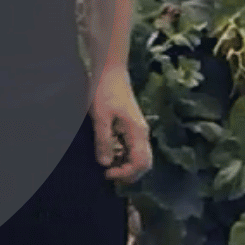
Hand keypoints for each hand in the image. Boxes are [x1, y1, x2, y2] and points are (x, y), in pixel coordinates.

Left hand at [90, 68, 151, 183]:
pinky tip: (108, 153)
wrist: (110, 70)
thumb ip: (103, 140)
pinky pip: (131, 149)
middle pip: (144, 164)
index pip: (141, 163)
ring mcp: (138, 131)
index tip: (106, 173)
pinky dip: (122, 156)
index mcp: (138, 132)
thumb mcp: (100, 117)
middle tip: (107, 173)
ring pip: (138, 158)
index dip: (125, 173)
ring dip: (124, 166)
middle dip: (128, 174)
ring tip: (106, 164)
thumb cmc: (104, 90)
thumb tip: (105, 164)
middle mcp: (142, 134)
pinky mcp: (131, 129)